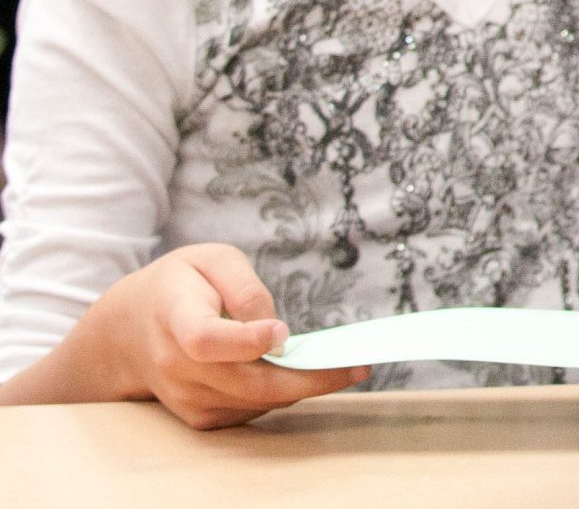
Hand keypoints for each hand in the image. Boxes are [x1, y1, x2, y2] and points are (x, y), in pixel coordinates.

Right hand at [43, 244, 368, 427]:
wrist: (126, 331)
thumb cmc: (178, 285)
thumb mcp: (210, 260)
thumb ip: (246, 287)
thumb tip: (276, 328)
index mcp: (175, 319)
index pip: (205, 340)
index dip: (244, 341)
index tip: (282, 332)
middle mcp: (175, 365)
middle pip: (244, 384)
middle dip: (307, 379)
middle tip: (357, 368)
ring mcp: (184, 396)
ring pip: (253, 402)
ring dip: (302, 388)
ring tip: (343, 368)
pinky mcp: (196, 414)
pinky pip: (248, 411)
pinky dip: (280, 396)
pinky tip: (303, 375)